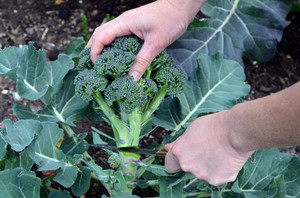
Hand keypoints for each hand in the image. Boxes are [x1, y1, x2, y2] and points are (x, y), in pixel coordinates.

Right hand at [86, 0, 204, 79]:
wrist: (180, 6)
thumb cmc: (170, 19)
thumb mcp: (156, 43)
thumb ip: (143, 61)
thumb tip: (132, 79)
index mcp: (124, 23)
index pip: (100, 37)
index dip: (94, 53)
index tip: (96, 68)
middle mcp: (122, 21)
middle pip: (99, 34)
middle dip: (92, 50)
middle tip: (93, 67)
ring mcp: (127, 23)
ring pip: (106, 34)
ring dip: (100, 47)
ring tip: (100, 64)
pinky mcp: (134, 26)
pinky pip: (117, 35)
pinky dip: (112, 45)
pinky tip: (115, 56)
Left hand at [164, 111, 252, 185]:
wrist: (235, 131)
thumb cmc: (214, 126)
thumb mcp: (192, 129)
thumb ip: (179, 142)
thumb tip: (166, 148)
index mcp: (178, 152)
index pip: (169, 165)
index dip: (176, 162)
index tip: (183, 158)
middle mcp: (187, 166)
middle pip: (187, 168)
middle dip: (194, 162)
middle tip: (207, 150)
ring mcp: (201, 175)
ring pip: (202, 173)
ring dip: (208, 167)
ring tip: (219, 152)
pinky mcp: (216, 180)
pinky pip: (216, 177)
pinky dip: (220, 171)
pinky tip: (226, 159)